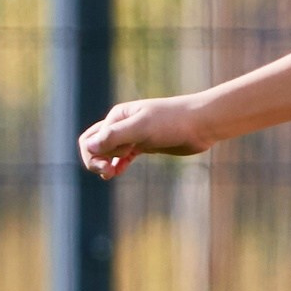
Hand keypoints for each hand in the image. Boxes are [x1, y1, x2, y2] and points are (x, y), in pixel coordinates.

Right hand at [79, 96, 211, 178]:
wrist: (201, 124)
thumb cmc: (172, 122)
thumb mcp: (142, 128)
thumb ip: (115, 136)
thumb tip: (89, 147)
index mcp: (117, 116)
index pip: (90, 139)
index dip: (92, 155)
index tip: (107, 167)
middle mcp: (123, 124)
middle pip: (97, 144)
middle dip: (97, 159)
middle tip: (108, 173)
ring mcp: (135, 135)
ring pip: (111, 151)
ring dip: (106, 163)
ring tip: (111, 174)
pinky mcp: (147, 145)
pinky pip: (126, 156)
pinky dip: (119, 164)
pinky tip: (117, 172)